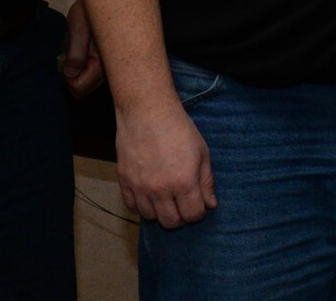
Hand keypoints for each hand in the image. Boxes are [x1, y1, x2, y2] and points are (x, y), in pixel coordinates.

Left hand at [59, 0, 104, 97]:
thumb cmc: (90, 11)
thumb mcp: (79, 29)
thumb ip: (75, 54)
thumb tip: (70, 74)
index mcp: (102, 63)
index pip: (79, 89)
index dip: (67, 79)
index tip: (65, 61)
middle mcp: (108, 69)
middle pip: (84, 90)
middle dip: (72, 77)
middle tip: (69, 56)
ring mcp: (107, 66)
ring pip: (87, 83)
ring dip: (77, 71)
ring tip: (76, 50)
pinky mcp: (105, 61)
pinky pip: (90, 74)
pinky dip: (82, 67)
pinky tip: (81, 51)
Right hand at [114, 99, 215, 229]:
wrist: (147, 112)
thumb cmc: (179, 129)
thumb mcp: (202, 153)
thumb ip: (206, 182)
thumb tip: (211, 205)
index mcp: (184, 182)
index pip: (193, 215)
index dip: (199, 213)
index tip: (198, 204)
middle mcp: (161, 190)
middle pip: (171, 222)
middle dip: (181, 217)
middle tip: (182, 204)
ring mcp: (140, 187)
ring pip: (150, 217)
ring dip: (160, 212)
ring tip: (166, 199)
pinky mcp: (124, 181)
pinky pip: (131, 206)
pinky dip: (141, 206)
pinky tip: (149, 195)